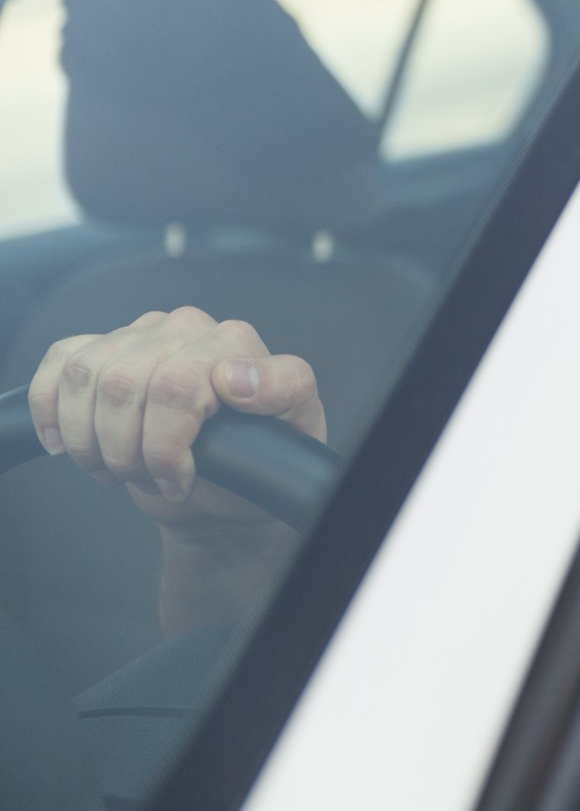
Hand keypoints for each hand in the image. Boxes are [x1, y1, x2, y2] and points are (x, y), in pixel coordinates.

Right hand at [28, 306, 323, 528]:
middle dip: (130, 450)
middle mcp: (191, 328)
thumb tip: (234, 376)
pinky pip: (62, 362)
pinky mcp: (106, 349)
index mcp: (237, 342)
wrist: (224, 483)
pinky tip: (68, 444)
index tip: (180, 477)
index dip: (167, 443)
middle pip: (127, 384)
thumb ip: (284, 391)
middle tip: (153, 478)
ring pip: (88, 376)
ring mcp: (145, 334)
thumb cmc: (260, 459)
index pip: (180, 382)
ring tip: (122, 467)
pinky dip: (53, 409)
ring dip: (93, 439)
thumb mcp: (295, 431)